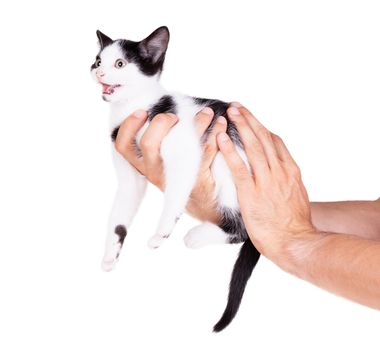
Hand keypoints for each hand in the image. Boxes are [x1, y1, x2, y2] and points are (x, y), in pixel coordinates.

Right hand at [114, 108, 227, 223]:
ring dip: (197, 123)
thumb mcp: (163, 155)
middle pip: (148, 144)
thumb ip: (160, 134)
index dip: (128, 126)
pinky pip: (206, 152)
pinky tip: (221, 123)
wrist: (200, 199)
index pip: (123, 146)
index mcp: (142, 162)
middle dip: (160, 123)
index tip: (142, 111)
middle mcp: (154, 170)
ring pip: (182, 147)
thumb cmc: (179, 167)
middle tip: (174, 116)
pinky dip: (215, 134)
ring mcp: (173, 176)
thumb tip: (168, 103)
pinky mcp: (196, 178)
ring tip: (207, 112)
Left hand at [217, 104, 316, 265]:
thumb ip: (287, 181)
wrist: (296, 242)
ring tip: (230, 112)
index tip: (252, 119)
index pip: (275, 142)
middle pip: (263, 138)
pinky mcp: (252, 193)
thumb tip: (280, 173)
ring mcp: (266, 181)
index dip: (261, 128)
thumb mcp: (296, 196)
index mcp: (290, 170)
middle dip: (249, 120)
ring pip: (253, 147)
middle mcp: (279, 171)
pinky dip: (230, 151)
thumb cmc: (294, 223)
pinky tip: (221, 138)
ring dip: (241, 126)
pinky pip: (239, 167)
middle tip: (237, 106)